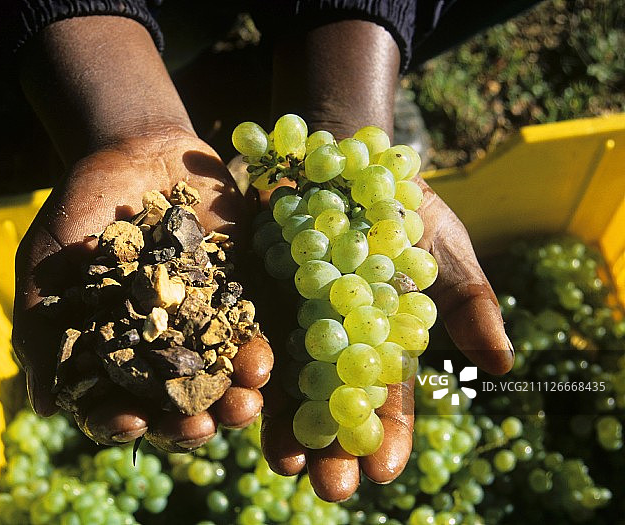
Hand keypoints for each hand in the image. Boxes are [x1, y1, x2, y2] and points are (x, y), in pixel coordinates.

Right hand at [12, 130, 275, 450]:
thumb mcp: (47, 262)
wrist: (135, 150)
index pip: (112, 402)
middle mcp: (157, 347)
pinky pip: (249, 330)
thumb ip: (42, 327)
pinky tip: (261, 364)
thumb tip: (43, 406)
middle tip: (201, 430)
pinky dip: (255, 350)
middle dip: (188, 422)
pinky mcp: (236, 294)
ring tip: (244, 406)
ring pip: (218, 376)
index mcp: (108, 349)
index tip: (132, 423)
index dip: (121, 421)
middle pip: (173, 401)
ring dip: (233, 398)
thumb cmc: (79, 208)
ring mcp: (199, 323)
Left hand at [259, 175, 513, 500]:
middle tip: (329, 487)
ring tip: (284, 460)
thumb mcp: (441, 248)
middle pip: (329, 405)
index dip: (386, 437)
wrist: (338, 160)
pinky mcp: (249, 297)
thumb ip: (467, 301)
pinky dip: (245, 369)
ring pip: (284, 385)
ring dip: (283, 425)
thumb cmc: (397, 207)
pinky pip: (244, 339)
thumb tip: (502, 365)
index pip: (384, 400)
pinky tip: (244, 396)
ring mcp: (287, 323)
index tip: (383, 471)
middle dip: (330, 448)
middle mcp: (329, 343)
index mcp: (377, 342)